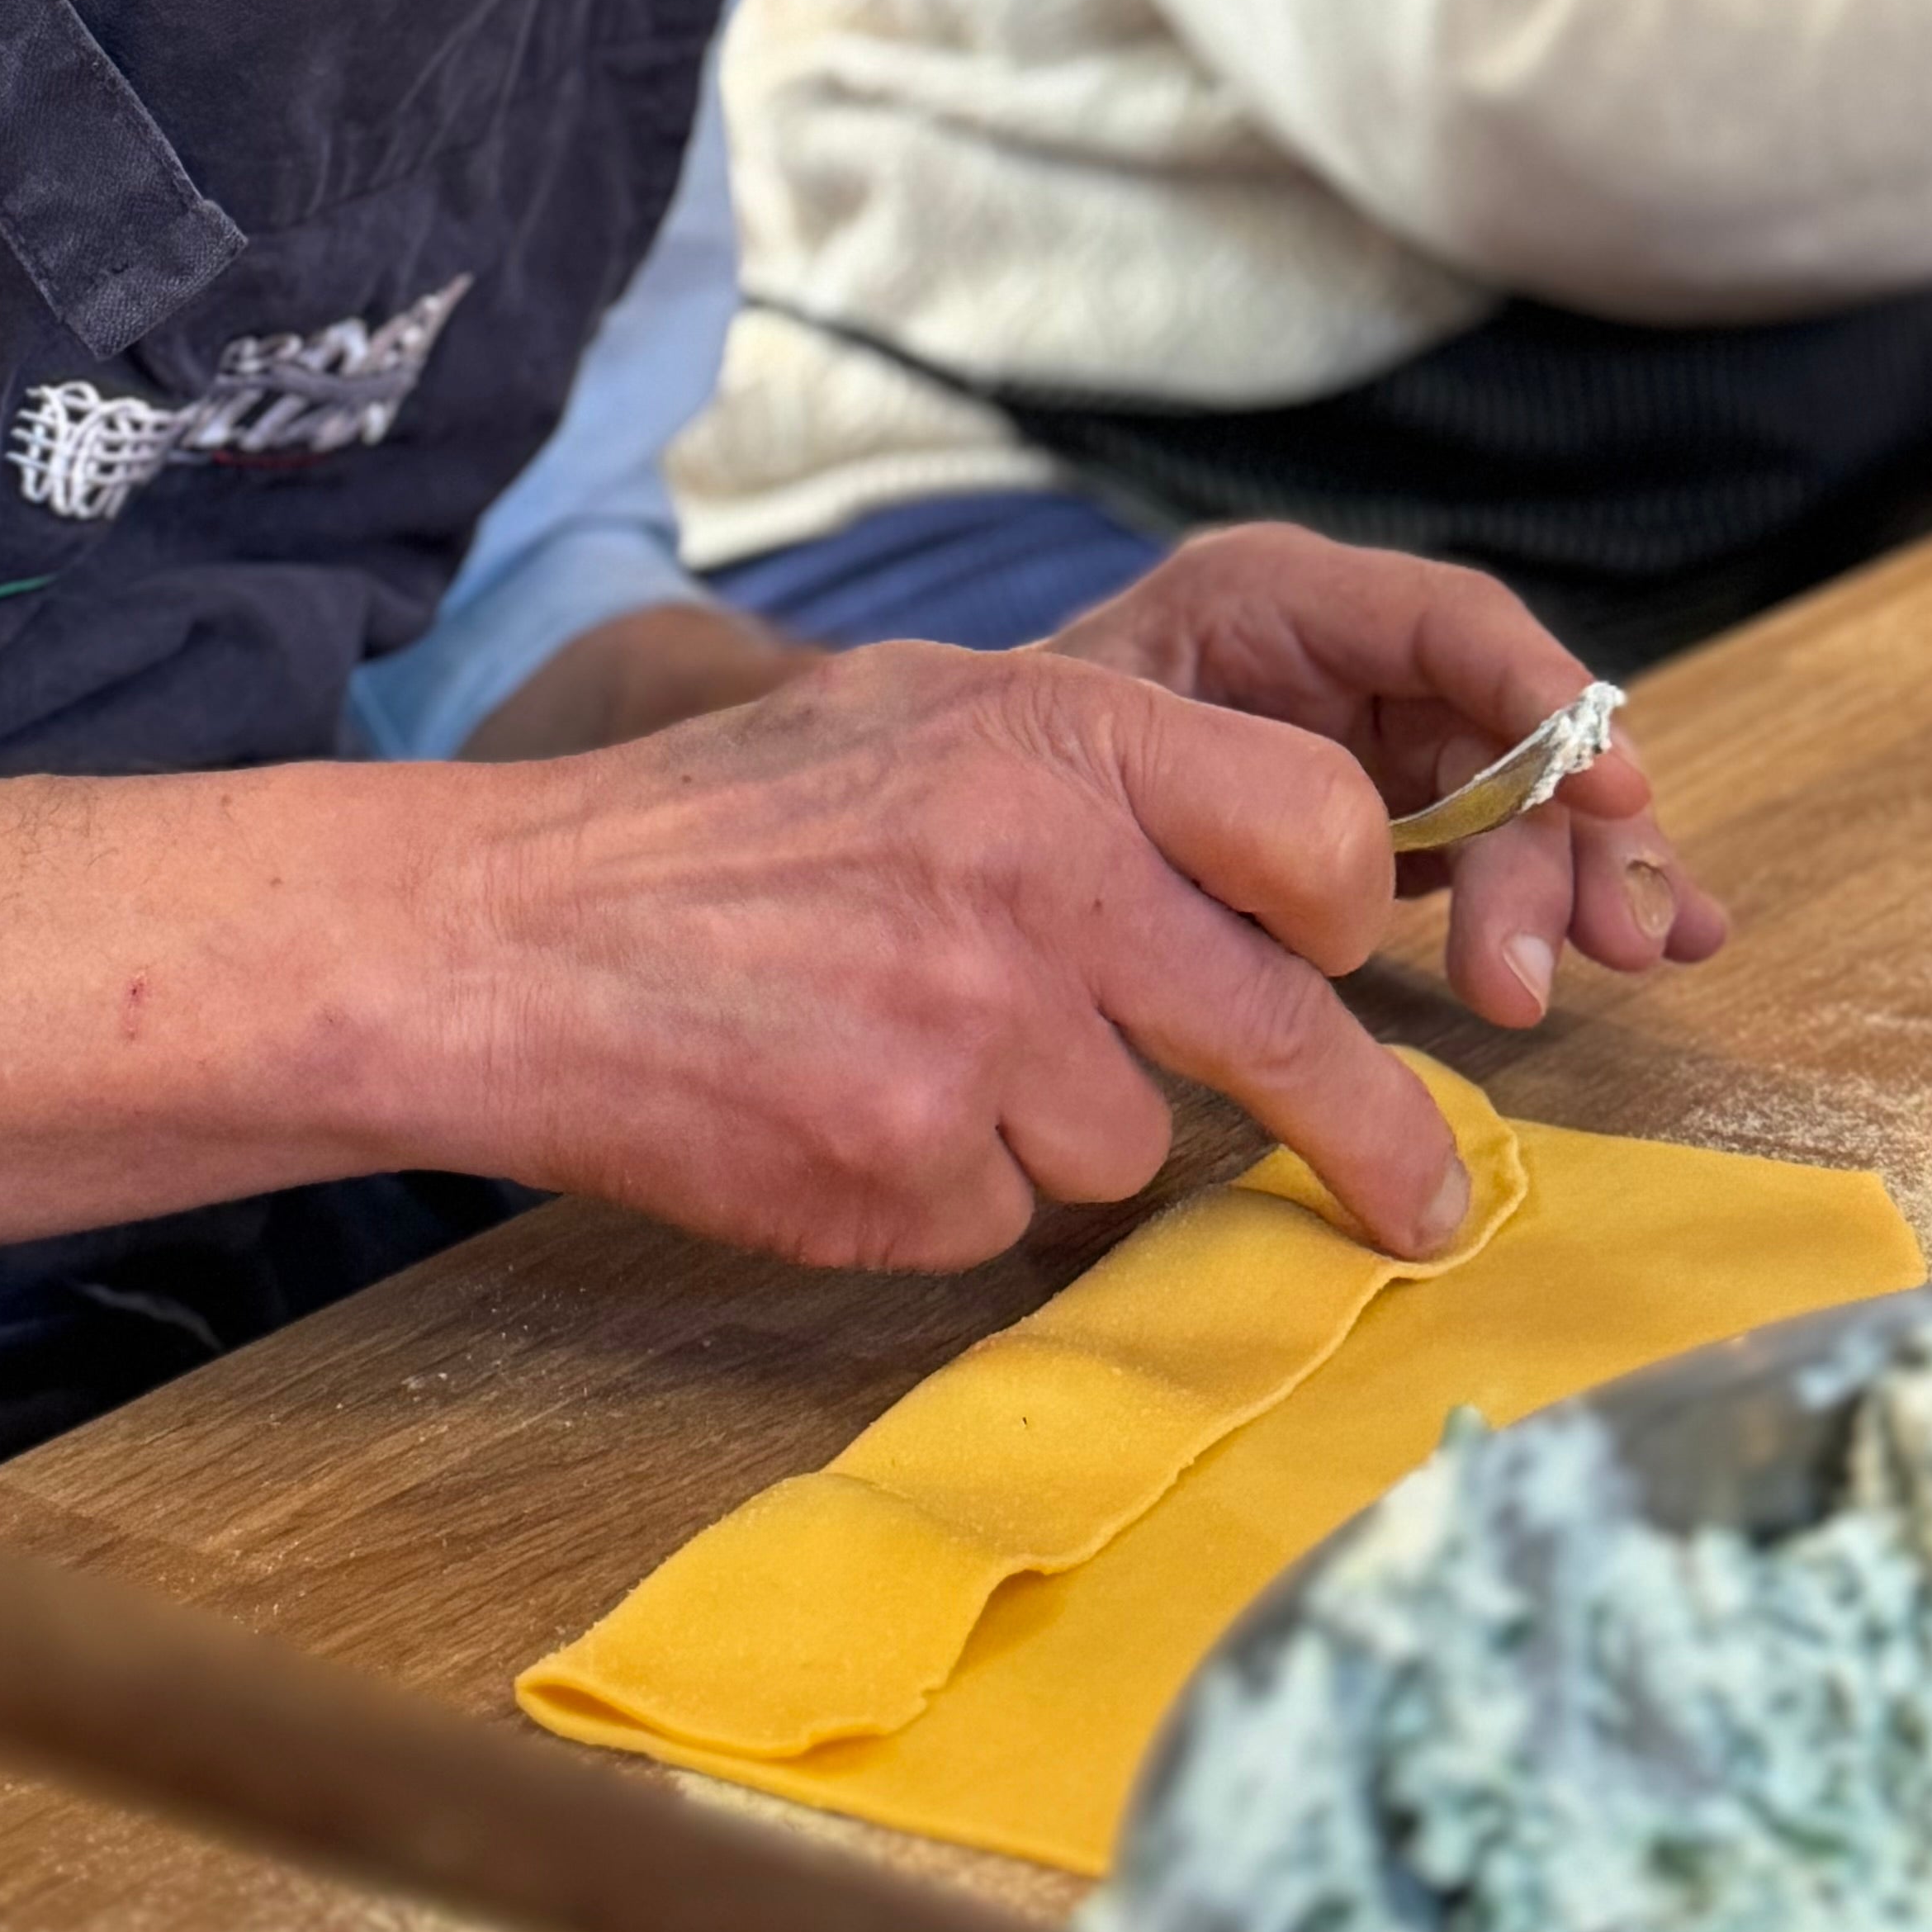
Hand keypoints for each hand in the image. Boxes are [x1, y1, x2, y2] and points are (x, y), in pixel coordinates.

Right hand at [450, 635, 1475, 1273]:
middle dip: (1371, 1137)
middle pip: (1284, 1032)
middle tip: (1424, 1207)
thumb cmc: (723, 824)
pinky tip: (842, 1105)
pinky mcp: (906, 1171)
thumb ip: (1100, 771)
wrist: (507, 939)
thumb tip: (1285, 868)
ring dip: (1055, 1123)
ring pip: (1131, 1142)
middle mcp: (1034, 876)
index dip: (1340, 910)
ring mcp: (971, 1035)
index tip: (1339, 958)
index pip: (1318, 829)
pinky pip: (1009, 1217)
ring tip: (907, 1041)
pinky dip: (951, 1183)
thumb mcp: (919, 714)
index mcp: (1050, 736)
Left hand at [1042, 524, 1727, 1032]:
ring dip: (1592, 870)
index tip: (1612, 782)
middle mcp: (1347, 651)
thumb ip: (1215, 788)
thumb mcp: (1096, 744)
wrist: (964, 815)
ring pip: (1522, 790)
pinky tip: (1663, 941)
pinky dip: (1575, 892)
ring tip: (1643, 951)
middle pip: (1500, 723)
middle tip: (1593, 949)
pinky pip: (1505, 843)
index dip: (1540, 696)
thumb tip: (1343, 885)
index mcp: (1274, 598)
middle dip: (1562, 832)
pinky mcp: (1396, 810)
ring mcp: (1379, 732)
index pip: (1442, 621)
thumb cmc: (1009, 759)